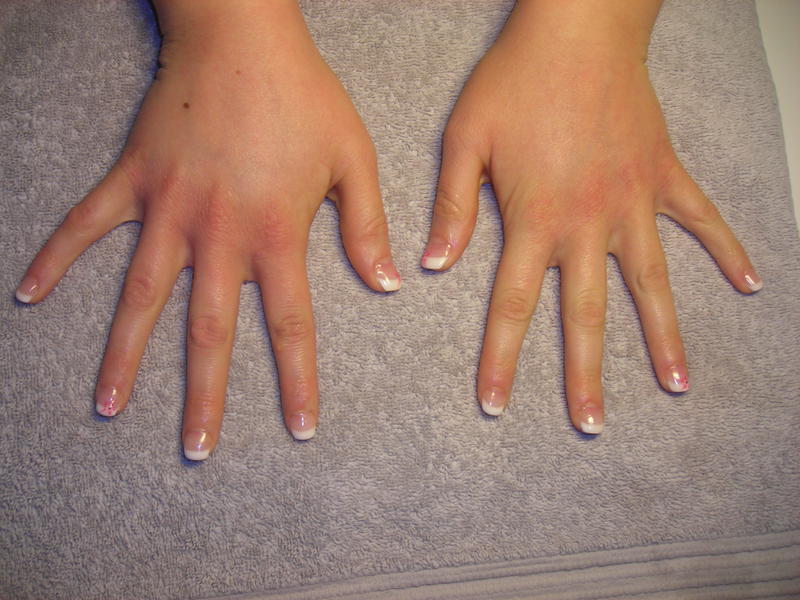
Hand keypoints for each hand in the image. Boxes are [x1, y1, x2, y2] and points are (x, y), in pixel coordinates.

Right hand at [15, 1, 399, 458]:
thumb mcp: (353, 158)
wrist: (242, 35)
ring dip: (122, 354)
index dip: (298, 380)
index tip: (300, 429)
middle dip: (203, 395)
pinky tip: (27, 293)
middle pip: (208, 331)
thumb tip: (389, 283)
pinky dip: (56, 257)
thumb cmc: (303, 95)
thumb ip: (367, 227)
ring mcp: (169, 209)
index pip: (291, 324)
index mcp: (277, 233)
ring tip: (106, 406)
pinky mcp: (133, 180)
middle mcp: (219, 233)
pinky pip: (86, 225)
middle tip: (195, 449)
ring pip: (141, 295)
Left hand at [422, 0, 759, 432]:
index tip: (496, 408)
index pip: (512, 306)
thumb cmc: (514, 79)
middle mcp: (588, 223)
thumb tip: (432, 265)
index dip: (500, 361)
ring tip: (679, 385)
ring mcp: (633, 202)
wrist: (577, 26)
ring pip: (653, 283)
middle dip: (585, 376)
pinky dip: (727, 249)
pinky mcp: (664, 175)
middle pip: (586, 315)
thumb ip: (452, 208)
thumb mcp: (464, 140)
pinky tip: (753, 283)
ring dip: (665, 337)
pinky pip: (702, 219)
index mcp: (534, 220)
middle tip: (593, 426)